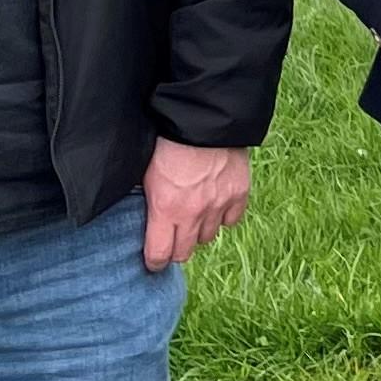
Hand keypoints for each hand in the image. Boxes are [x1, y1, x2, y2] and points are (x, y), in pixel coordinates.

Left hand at [142, 138, 253, 269]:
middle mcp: (194, 213)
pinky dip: (223, 217)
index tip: (152, 260)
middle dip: (175, 249)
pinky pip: (231, 221)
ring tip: (193, 216)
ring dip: (198, 231)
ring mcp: (219, 205)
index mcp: (165, 209)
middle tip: (171, 238)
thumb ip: (148, 202)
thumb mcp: (145, 174)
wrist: (203, 118)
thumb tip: (142, 219)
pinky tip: (215, 205)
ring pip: (208, 238)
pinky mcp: (239, 194)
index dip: (154, 261)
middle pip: (184, 252)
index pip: (159, 255)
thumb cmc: (167, 141)